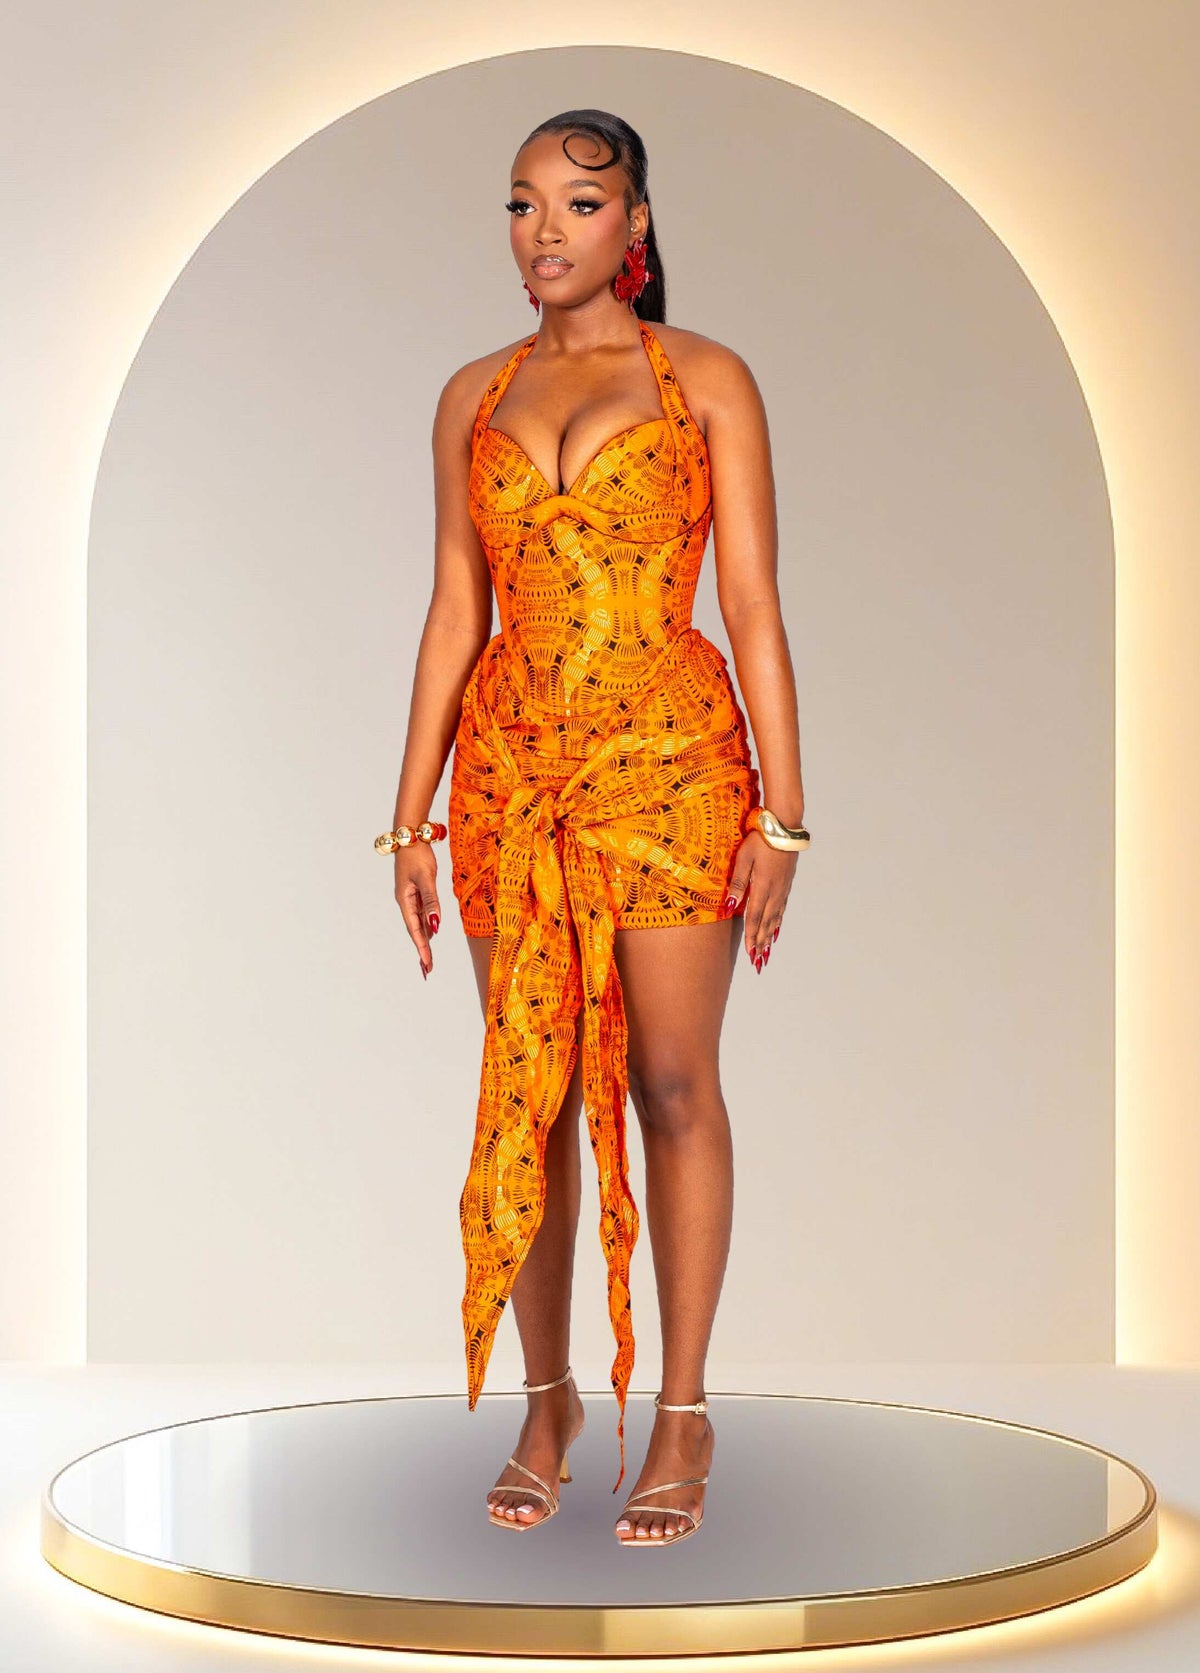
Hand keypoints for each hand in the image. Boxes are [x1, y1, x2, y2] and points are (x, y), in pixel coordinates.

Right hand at [394, 844, 441, 979]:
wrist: (411, 835)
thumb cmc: (417, 855)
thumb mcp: (426, 878)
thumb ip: (431, 901)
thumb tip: (435, 924)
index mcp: (404, 900)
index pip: (415, 929)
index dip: (422, 948)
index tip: (427, 964)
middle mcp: (405, 901)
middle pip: (415, 930)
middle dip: (422, 949)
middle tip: (427, 968)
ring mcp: (410, 895)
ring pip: (418, 922)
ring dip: (424, 939)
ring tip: (428, 957)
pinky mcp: (416, 889)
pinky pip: (422, 912)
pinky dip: (427, 924)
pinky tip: (432, 932)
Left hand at [724, 830, 796, 970]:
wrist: (785, 828)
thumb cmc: (760, 840)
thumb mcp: (744, 858)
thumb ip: (736, 883)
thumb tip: (728, 906)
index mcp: (762, 887)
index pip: (754, 918)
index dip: (752, 937)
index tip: (750, 953)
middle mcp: (774, 891)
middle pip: (766, 923)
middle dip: (760, 943)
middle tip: (758, 960)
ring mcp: (782, 888)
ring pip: (775, 918)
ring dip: (769, 936)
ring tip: (766, 951)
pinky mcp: (786, 883)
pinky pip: (782, 908)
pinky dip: (778, 922)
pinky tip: (776, 928)